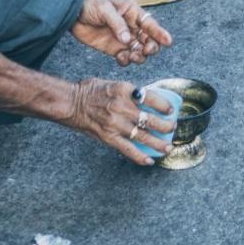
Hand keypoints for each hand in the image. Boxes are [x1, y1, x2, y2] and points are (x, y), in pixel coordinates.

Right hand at [63, 78, 177, 164]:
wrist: (71, 102)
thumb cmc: (90, 91)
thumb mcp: (113, 83)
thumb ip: (129, 92)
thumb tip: (147, 99)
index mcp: (123, 89)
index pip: (150, 97)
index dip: (164, 105)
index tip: (170, 110)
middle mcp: (121, 107)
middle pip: (150, 119)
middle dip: (165, 126)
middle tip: (172, 128)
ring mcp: (115, 124)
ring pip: (142, 136)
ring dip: (158, 143)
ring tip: (168, 147)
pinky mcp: (108, 137)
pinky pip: (127, 149)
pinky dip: (140, 157)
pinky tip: (149, 161)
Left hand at [71, 0, 173, 66]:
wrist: (72, 12)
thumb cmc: (90, 3)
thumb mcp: (104, 9)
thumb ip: (117, 24)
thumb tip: (127, 39)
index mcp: (133, 13)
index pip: (150, 24)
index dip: (160, 33)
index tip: (168, 41)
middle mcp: (131, 27)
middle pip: (149, 41)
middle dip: (150, 48)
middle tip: (144, 51)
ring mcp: (123, 39)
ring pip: (140, 51)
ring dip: (139, 56)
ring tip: (131, 56)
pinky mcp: (114, 48)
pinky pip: (126, 58)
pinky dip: (126, 61)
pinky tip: (121, 57)